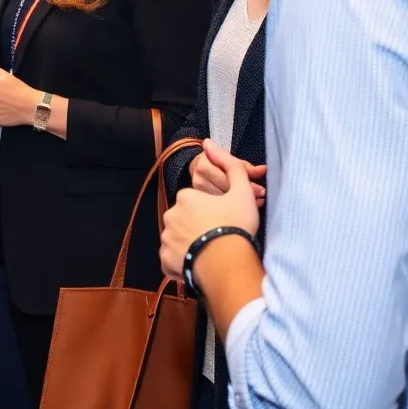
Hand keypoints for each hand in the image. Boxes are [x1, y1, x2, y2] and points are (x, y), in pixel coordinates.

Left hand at [161, 139, 259, 280]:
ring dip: (190, 246)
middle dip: (198, 228)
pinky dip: (182, 264)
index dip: (211, 211)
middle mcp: (171, 215)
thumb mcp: (241, 192)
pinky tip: (198, 266)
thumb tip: (208, 143)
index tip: (224, 221)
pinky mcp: (166, 261)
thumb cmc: (235, 225)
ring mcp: (166, 239)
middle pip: (186, 220)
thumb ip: (230, 165)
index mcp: (186, 197)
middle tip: (218, 239)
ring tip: (210, 254)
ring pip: (179, 240)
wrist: (227, 262)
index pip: (196, 202)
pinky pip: (172, 261)